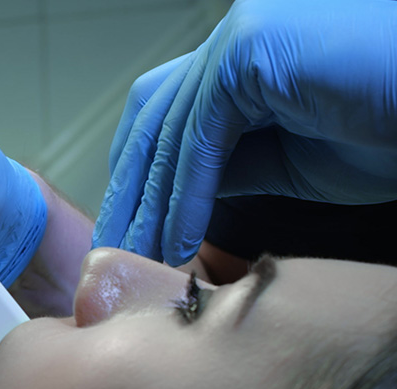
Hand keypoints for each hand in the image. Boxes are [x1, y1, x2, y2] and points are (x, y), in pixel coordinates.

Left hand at [95, 0, 396, 265]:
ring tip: (142, 258)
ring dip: (151, 201)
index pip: (166, 114)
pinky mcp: (252, 48)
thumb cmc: (392, 124)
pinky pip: (201, 131)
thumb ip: (229, 167)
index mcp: (243, 55)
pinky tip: (181, 237)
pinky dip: (187, 189)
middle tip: (115, 252)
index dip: (140, 176)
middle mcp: (235, 36)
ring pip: (170, 128)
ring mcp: (241, 35)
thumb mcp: (291, 160)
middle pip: (153, 117)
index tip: (127, 232)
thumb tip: (175, 200)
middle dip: (130, 189)